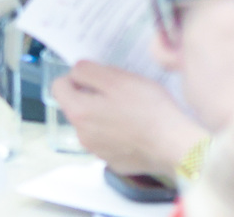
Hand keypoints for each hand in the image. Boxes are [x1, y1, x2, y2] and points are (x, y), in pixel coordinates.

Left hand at [52, 61, 205, 176]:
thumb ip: (88, 71)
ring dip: (105, 115)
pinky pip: (109, 142)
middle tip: (118, 91)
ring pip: (93, 125)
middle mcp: (83, 135)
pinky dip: (118, 134)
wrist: (175, 145)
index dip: (74, 77)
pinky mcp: (116, 162)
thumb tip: (76, 71)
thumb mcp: (116, 78)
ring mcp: (99, 152)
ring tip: (131, 110)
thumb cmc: (148, 109)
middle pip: (77, 107)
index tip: (93, 76)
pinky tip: (138, 129)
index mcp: (79, 112)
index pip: (58, 87)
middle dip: (91, 96)